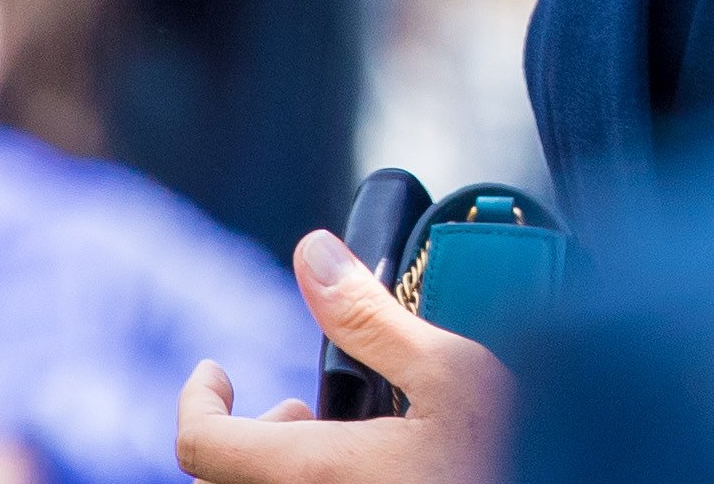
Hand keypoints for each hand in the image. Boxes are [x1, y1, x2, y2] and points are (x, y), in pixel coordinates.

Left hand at [175, 230, 504, 483]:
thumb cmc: (515, 456)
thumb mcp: (454, 373)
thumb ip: (371, 317)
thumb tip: (312, 253)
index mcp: (315, 472)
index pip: (200, 444)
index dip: (197, 399)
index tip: (217, 370)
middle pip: (223, 481)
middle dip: (245, 436)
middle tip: (296, 408)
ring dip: (278, 466)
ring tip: (340, 440)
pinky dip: (313, 481)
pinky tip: (377, 467)